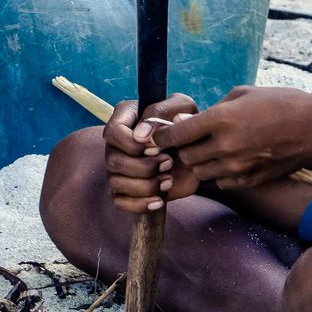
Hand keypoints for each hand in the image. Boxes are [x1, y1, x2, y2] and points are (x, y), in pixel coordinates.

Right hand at [101, 94, 201, 213]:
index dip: (132, 144)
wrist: (199, 152)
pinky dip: (140, 204)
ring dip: (145, 185)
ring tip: (169, 180)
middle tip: (168, 163)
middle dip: (143, 166)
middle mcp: (117, 144)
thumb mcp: (181, 107)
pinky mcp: (127, 188)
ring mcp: (120, 168)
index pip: (112, 132)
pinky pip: (120, 201)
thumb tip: (141, 134)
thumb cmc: (186, 124)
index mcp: (125, 119)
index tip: (156, 147)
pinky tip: (159, 200)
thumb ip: (160, 112)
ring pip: (115, 182)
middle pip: (113, 160)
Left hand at [155, 86, 311, 189]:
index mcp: (222, 119)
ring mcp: (237, 167)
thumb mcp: (243, 94)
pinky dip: (219, 173)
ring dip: (200, 161)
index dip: (161, 135)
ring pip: (200, 172)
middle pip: (185, 156)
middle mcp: (226, 146)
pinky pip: (220, 182)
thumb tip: (185, 121)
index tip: (157, 135)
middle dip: (183, 148)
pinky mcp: (248, 180)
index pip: (176, 133)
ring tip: (212, 148)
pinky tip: (231, 159)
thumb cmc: (280, 103)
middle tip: (190, 139)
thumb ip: (211, 109)